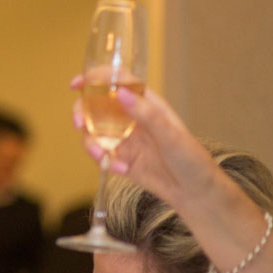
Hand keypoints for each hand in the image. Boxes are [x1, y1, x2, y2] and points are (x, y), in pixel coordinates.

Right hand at [69, 77, 220, 210]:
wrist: (195, 193)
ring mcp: (123, 138)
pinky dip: (104, 161)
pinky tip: (121, 169)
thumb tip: (120, 92)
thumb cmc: (191, 160)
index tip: (77, 84)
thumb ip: (146, 114)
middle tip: (79, 124)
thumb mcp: (171, 136)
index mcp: (146, 104)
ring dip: (92, 143)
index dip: (95, 78)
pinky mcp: (119, 158)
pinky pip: (99, 154)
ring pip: (93, 132)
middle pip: (96, 106)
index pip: (117, 82)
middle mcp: (130, 118)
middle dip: (82, 112)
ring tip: (103, 157)